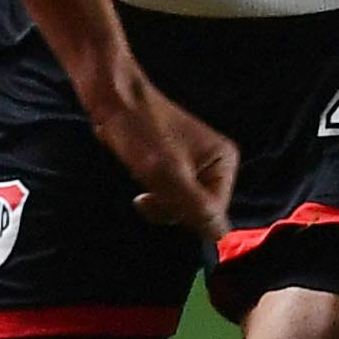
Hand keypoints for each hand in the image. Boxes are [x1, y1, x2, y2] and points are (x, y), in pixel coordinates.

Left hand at [82, 71, 236, 244]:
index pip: (215, 213)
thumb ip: (198, 208)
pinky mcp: (177, 164)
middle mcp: (217, 163)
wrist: (113, 100)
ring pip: (183, 205)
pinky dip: (155, 190)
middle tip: (148, 190)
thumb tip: (222, 238)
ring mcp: (196, 164)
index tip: (161, 195)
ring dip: (160, 200)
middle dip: (171, 206)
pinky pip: (171, 193)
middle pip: (199, 211)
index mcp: (225, 161)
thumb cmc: (141, 133)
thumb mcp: (170, 176)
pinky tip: (142, 172)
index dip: (186, 213)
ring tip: (144, 176)